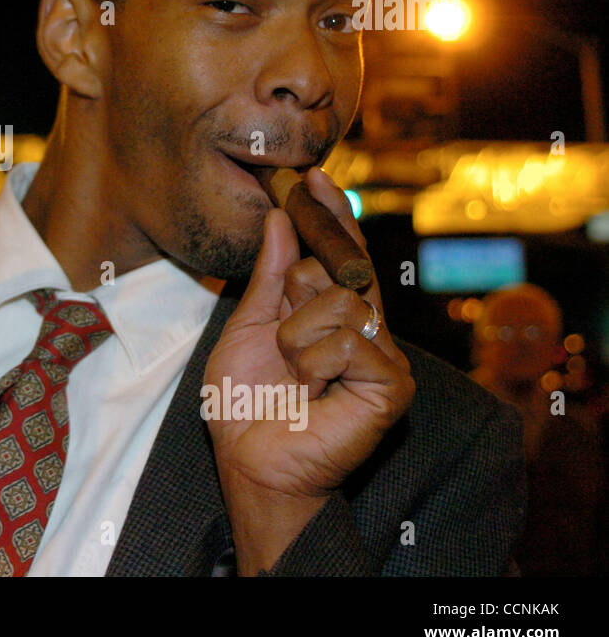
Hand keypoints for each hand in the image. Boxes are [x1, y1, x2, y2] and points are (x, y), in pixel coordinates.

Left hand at [203, 167, 414, 570]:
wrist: (248, 461)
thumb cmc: (245, 403)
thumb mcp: (247, 327)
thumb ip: (268, 276)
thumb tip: (279, 219)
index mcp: (334, 315)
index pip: (342, 253)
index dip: (331, 215)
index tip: (314, 176)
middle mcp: (367, 330)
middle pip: (340, 269)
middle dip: (296, 293)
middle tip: (282, 338)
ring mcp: (384, 358)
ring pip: (340, 302)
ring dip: (297, 337)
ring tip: (293, 373)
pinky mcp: (392, 387)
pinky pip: (349, 341)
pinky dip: (314, 362)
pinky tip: (311, 389)